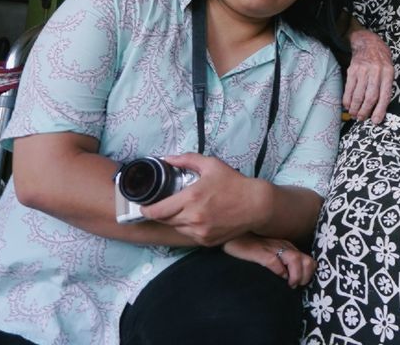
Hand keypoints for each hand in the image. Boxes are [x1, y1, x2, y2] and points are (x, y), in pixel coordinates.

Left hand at [138, 153, 265, 245]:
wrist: (256, 205)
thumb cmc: (234, 183)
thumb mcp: (211, 165)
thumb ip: (187, 159)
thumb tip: (167, 158)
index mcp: (191, 198)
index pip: (157, 211)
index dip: (146, 210)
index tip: (144, 206)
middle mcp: (193, 217)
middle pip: (165, 220)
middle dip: (162, 213)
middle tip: (165, 204)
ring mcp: (200, 232)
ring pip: (177, 228)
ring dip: (176, 220)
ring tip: (185, 209)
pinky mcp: (206, 241)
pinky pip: (189, 235)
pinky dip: (189, 227)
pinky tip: (198, 218)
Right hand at [222, 234, 314, 287]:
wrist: (232, 234)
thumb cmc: (250, 244)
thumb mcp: (269, 251)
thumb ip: (280, 261)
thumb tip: (288, 279)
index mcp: (287, 247)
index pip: (308, 260)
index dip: (309, 274)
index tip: (301, 284)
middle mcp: (283, 246)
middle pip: (306, 260)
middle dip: (305, 276)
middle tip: (296, 286)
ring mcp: (272, 248)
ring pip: (295, 260)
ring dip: (296, 275)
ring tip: (290, 285)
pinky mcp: (259, 251)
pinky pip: (274, 261)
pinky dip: (279, 270)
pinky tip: (278, 276)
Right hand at [344, 26, 394, 122]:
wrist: (368, 43)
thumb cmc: (381, 60)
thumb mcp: (389, 70)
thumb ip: (386, 87)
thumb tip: (380, 109)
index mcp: (388, 73)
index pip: (385, 95)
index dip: (380, 110)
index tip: (376, 121)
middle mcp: (376, 72)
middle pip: (370, 97)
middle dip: (365, 111)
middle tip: (362, 119)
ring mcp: (363, 70)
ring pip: (359, 95)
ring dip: (355, 108)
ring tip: (355, 115)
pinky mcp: (352, 70)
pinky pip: (349, 89)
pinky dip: (347, 100)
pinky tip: (348, 106)